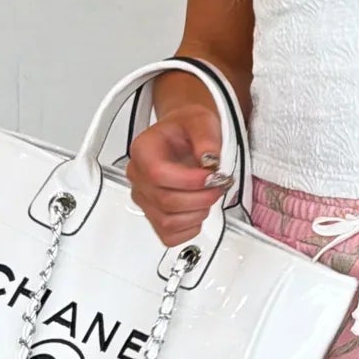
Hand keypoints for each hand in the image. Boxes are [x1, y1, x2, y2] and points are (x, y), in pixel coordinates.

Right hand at [123, 100, 232, 248]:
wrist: (184, 136)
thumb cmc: (188, 129)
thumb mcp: (201, 122)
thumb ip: (206, 138)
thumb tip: (210, 161)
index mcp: (143, 151)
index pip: (158, 174)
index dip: (189, 180)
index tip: (211, 175)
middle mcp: (138, 177)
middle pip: (165, 201)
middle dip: (201, 197)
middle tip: (219, 185)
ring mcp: (144, 199)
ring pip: (168, 222)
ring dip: (197, 213)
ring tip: (209, 196)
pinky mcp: (153, 216)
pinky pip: (169, 235)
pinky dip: (190, 228)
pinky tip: (198, 209)